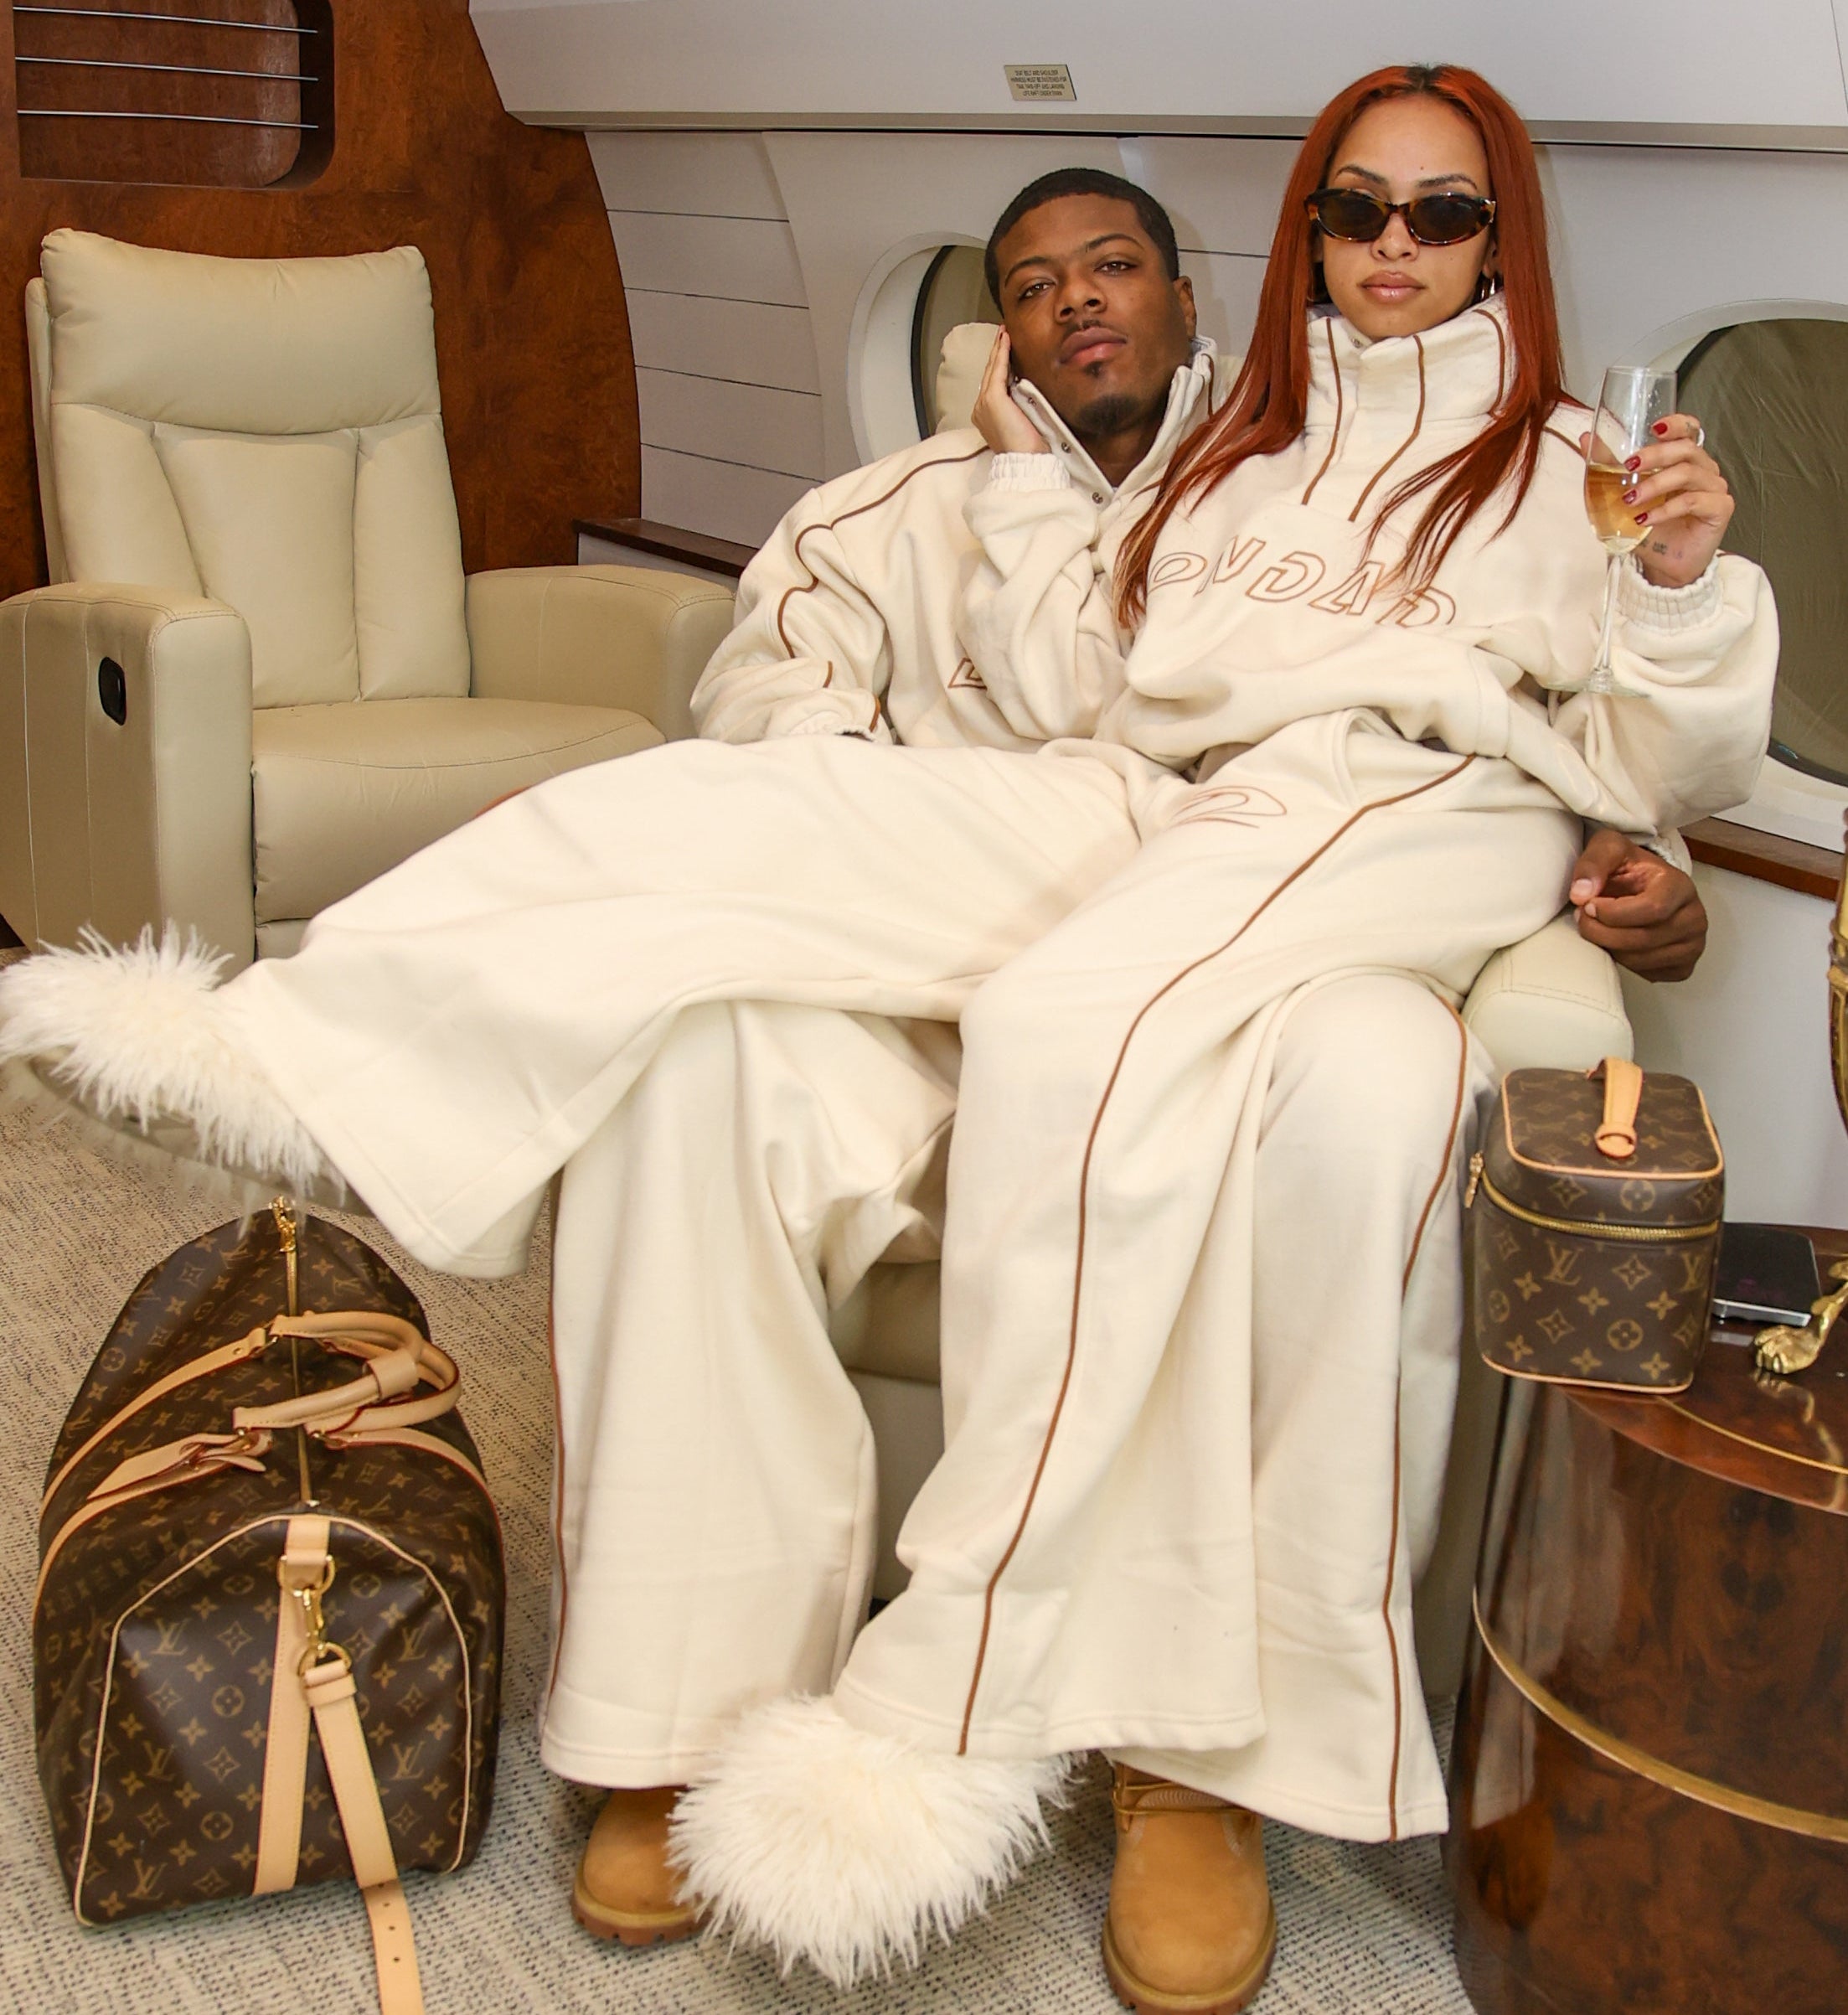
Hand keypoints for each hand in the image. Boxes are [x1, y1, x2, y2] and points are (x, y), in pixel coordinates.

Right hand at [972, 329, 1044, 457]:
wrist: (1024, 460)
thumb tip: (1027, 390)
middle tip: (1002, 334)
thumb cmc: (1027, 449)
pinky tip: (1006, 340)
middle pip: (989, 374)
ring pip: (992, 370)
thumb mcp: (1022, 424)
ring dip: (998, 349)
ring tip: (1004, 333)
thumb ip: (1020, 407)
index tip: (1005, 350)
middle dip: (996, 353)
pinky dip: (1002, 353)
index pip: (993, 384)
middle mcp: (980, 408)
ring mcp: (983, 403)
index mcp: (987, 416)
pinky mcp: (992, 399)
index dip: (998, 365)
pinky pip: (998, 370)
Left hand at [1568, 828, 1707, 981]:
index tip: (1589, 906)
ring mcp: (1692, 944)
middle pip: (1643, 939)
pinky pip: (1648, 974)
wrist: (1643, 884)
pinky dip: (1625, 963)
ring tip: (1598, 928)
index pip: (1651, 909)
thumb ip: (1593, 864)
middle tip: (1583, 920)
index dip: (1612, 913)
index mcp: (1680, 886)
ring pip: (1642, 960)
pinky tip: (1617, 943)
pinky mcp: (1683, 966)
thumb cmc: (1628, 868)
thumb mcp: (1608, 849)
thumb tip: (1581, 893)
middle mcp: (1694, 917)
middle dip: (1602, 933)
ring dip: (1610, 948)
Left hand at [1579, 415, 1732, 588]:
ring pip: (1688, 473)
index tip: (1654, 427)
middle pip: (1685, 449)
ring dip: (1655, 484)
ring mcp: (1715, 488)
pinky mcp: (1720, 509)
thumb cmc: (1648, 528)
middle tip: (1629, 466)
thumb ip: (1608, 466)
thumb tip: (1585, 439)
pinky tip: (1645, 520)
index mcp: (1685, 459)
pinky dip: (1665, 509)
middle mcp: (1704, 469)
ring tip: (1630, 500)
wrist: (1663, 565)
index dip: (1676, 424)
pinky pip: (1693, 501)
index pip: (1690, 430)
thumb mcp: (1623, 493)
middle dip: (1655, 454)